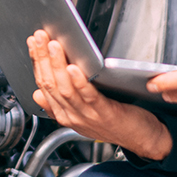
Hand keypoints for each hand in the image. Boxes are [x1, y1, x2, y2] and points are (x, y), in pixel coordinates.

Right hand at [28, 30, 172, 160]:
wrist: (142, 139)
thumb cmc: (116, 123)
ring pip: (65, 89)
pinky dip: (79, 82)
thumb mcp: (82, 115)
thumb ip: (59, 105)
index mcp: (64, 114)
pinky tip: (74, 68)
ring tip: (53, 46)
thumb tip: (37, 94)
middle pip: (50, 85)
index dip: (37, 62)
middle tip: (40, 37)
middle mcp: (72, 116)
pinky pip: (88, 97)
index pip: (43, 85)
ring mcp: (87, 116)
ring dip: (57, 65)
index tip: (34, 43)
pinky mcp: (105, 114)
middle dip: (42, 58)